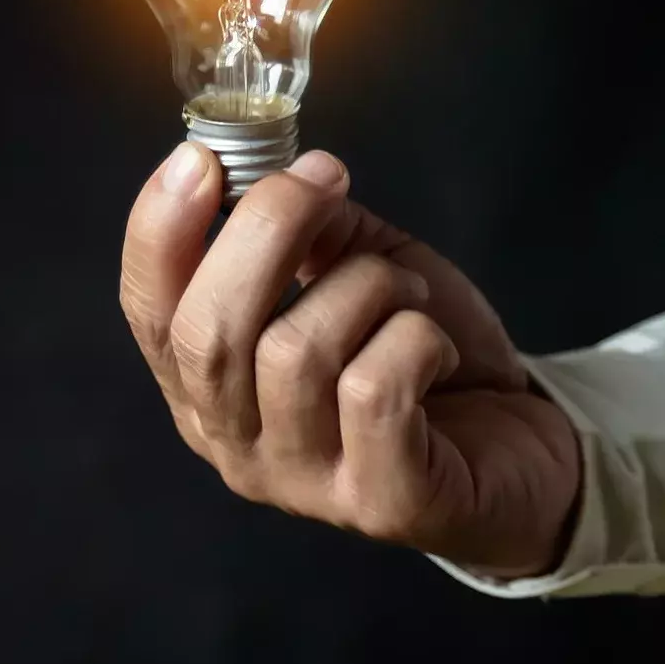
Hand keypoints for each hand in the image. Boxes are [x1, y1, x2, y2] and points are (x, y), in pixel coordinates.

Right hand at [119, 142, 580, 578]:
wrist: (516, 445)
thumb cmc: (417, 354)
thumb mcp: (350, 273)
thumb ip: (305, 234)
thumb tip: (287, 176)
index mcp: (206, 387)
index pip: (148, 313)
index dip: (158, 232)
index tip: (199, 160)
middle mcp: (235, 444)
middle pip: (207, 334)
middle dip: (264, 232)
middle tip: (324, 179)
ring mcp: (303, 483)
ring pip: (296, 353)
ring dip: (365, 286)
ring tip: (404, 288)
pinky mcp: (381, 503)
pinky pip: (374, 390)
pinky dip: (413, 337)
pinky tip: (436, 346)